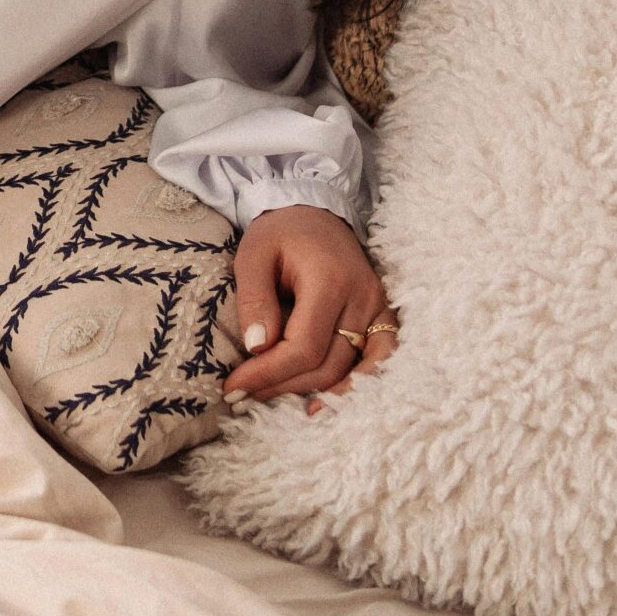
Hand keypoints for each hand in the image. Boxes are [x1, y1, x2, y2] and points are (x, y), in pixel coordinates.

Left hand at [219, 203, 396, 417]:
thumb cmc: (280, 233)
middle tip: (242, 393)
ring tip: (271, 398)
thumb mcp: (253, 254)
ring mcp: (378, 309)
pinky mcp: (382, 316)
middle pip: (327, 365)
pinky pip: (376, 361)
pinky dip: (353, 384)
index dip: (269, 373)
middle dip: (282, 385)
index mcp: (330, 281)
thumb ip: (254, 299)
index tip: (234, 386)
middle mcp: (362, 298)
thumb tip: (257, 349)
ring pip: (350, 370)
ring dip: (310, 391)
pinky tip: (323, 401)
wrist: (315, 213)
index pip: (304, 347)